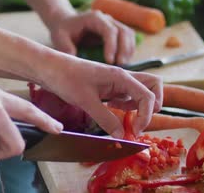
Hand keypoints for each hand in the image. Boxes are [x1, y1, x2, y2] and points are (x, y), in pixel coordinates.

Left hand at [42, 56, 161, 137]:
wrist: (50, 68)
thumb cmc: (66, 78)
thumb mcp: (86, 102)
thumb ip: (106, 119)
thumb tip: (122, 136)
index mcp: (120, 76)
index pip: (148, 96)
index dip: (146, 116)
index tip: (133, 131)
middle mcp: (123, 77)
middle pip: (153, 86)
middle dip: (153, 105)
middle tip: (137, 120)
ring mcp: (117, 81)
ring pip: (142, 91)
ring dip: (139, 106)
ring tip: (122, 116)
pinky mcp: (109, 86)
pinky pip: (128, 95)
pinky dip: (127, 105)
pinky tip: (112, 109)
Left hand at [49, 10, 135, 64]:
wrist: (65, 23)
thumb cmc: (62, 31)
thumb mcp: (59, 38)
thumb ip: (66, 49)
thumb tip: (77, 61)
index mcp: (94, 18)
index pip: (109, 30)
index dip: (112, 46)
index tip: (109, 61)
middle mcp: (107, 19)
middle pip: (124, 31)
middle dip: (124, 49)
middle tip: (121, 66)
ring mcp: (113, 24)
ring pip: (129, 35)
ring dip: (128, 51)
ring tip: (123, 67)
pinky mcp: (116, 32)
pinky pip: (128, 39)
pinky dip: (128, 51)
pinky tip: (122, 63)